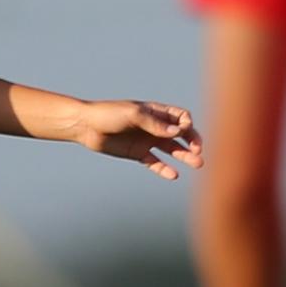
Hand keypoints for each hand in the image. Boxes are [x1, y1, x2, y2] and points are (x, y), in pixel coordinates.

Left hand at [74, 98, 201, 178]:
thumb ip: (155, 124)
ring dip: (184, 156)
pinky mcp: (138, 154)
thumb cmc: (109, 114)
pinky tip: (174, 175)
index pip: (180, 117)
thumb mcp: (133, 115)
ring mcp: (147, 140)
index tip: (184, 130)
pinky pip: (155, 163)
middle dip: (192, 141)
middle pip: (180, 134)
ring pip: (172, 149)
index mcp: (155, 112)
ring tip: (198, 164)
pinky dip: (165, 169)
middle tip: (199, 152)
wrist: (86, 126)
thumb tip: (178, 132)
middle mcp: (154, 126)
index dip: (186, 124)